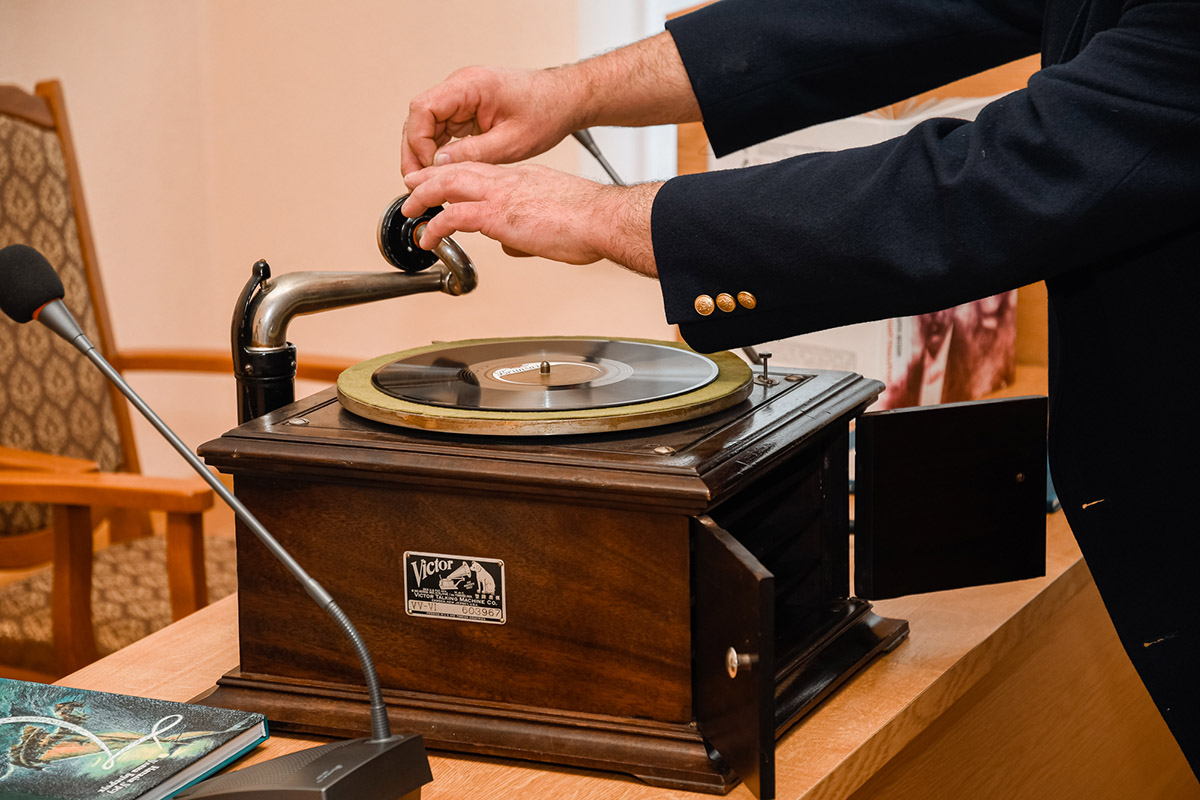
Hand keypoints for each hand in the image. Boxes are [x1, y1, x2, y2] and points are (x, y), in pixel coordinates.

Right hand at [402, 67, 580, 176]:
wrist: (565, 100)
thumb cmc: (546, 111)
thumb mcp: (511, 142)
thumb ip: (473, 153)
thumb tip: (440, 165)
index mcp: (470, 86)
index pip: (423, 108)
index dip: (418, 141)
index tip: (426, 167)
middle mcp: (461, 87)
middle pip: (419, 117)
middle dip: (414, 150)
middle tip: (415, 181)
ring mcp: (463, 97)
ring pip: (428, 124)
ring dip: (424, 152)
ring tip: (425, 182)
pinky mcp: (468, 108)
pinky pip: (443, 128)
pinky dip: (438, 149)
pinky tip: (441, 171)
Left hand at [402, 162, 660, 276]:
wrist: (602, 218)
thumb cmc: (590, 221)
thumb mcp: (553, 220)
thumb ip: (527, 231)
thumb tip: (512, 246)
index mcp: (522, 177)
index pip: (480, 170)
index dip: (456, 175)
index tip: (442, 182)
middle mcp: (507, 179)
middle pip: (457, 169)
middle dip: (430, 178)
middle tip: (411, 187)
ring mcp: (499, 194)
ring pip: (447, 185)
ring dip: (423, 197)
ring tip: (409, 212)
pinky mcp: (496, 215)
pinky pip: (452, 216)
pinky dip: (435, 226)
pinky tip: (428, 238)